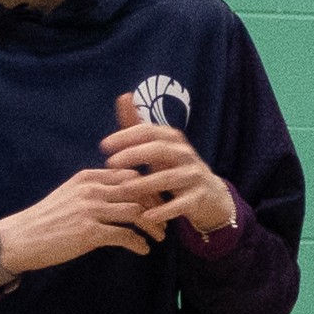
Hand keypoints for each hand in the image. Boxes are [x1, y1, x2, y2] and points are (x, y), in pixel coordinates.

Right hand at [0, 167, 165, 276]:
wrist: (20, 238)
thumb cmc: (45, 220)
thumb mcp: (68, 194)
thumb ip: (92, 190)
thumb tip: (116, 193)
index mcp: (87, 177)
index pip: (129, 175)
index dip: (149, 188)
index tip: (158, 202)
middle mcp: (91, 189)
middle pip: (138, 191)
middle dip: (157, 205)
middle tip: (166, 219)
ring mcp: (91, 210)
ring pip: (136, 212)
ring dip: (152, 226)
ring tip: (159, 236)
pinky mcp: (89, 232)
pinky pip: (125, 235)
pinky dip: (139, 243)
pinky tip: (143, 250)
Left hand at [98, 92, 232, 234]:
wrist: (210, 195)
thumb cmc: (175, 168)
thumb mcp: (157, 147)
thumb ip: (137, 125)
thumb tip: (124, 96)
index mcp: (173, 139)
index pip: (148, 131)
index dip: (126, 136)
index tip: (103, 146)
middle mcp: (185, 154)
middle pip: (159, 149)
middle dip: (134, 155)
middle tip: (110, 164)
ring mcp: (194, 176)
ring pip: (169, 178)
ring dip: (145, 183)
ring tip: (124, 189)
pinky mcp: (199, 198)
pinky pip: (181, 204)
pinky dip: (164, 211)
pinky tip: (146, 217)